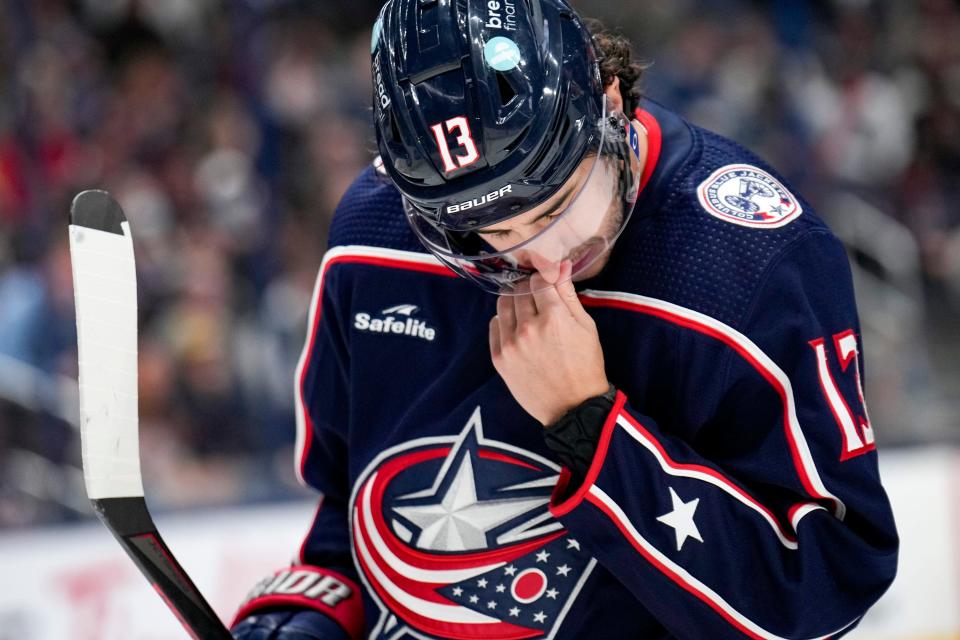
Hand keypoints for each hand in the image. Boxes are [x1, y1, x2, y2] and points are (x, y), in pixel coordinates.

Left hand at [489, 261, 608, 425]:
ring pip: (503, 304)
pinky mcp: (499, 358)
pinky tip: (518, 329)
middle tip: (539, 298)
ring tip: (527, 312)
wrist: (573, 407)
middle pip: (519, 290)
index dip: (544, 277)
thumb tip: (560, 265)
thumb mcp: (586, 327)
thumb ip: (568, 294)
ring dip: (514, 302)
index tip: (548, 282)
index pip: (539, 280)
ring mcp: (510, 344)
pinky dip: (504, 321)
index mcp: (554, 318)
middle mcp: (528, 328)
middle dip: (530, 289)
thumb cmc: (586, 365)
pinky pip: (494, 325)